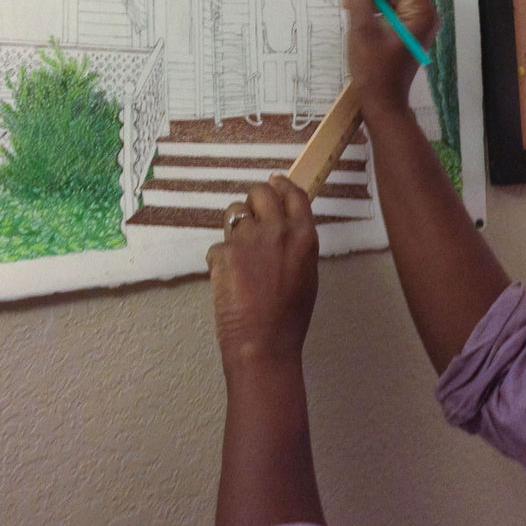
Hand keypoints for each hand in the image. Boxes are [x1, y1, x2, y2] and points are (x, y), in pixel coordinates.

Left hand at [206, 175, 318, 377]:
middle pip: (260, 192)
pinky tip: (229, 280)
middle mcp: (277, 230)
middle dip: (253, 201)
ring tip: (239, 252)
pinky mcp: (224, 253)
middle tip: (251, 218)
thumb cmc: (290, 317)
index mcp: (304, 236)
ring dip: (234, 227)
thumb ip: (296, 244)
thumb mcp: (307, 274)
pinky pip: (218, 246)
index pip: (293, 194)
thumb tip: (283, 227)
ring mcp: (248, 240)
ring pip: (234, 213)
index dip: (281, 185)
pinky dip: (221, 259)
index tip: (274, 182)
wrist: (263, 343)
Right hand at [343, 0, 438, 118]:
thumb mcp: (362, 32)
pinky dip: (374, 3)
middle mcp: (425, 12)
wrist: (382, 101)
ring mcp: (418, 19)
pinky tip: (357, 11)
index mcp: (422, 12)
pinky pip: (392, 3)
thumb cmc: (373, 71)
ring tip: (348, 2)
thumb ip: (359, 1)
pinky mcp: (408, 25)